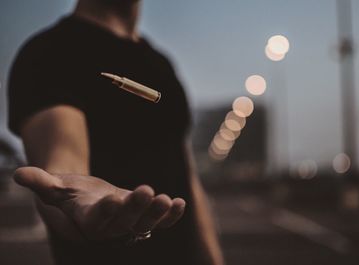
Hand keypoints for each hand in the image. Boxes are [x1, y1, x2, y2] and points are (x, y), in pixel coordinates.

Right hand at [14, 167, 184, 240]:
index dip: (104, 211)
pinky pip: (159, 221)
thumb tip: (19, 174)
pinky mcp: (143, 218)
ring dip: (157, 213)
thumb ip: (41, 182)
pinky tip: (179, 203)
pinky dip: (170, 215)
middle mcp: (110, 227)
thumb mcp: (54, 187)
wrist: (87, 202)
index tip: (112, 200)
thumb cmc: (69, 194)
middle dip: (136, 208)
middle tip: (147, 191)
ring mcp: (129, 224)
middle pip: (124, 222)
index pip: (96, 220)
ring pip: (145, 224)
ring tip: (168, 200)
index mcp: (87, 221)